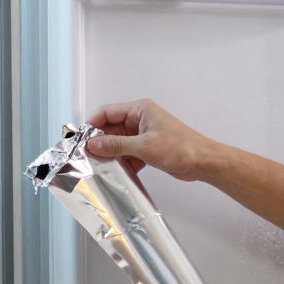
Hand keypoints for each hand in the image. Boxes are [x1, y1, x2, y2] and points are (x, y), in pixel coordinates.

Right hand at [84, 99, 220, 181]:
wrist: (203, 162)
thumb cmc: (180, 148)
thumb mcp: (144, 146)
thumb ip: (116, 145)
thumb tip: (92, 144)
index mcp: (139, 110)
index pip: (107, 112)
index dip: (92, 124)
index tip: (80, 139)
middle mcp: (140, 119)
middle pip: (111, 128)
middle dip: (99, 142)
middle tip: (86, 156)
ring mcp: (144, 134)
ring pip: (119, 142)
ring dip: (111, 154)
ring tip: (98, 167)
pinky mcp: (148, 148)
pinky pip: (128, 153)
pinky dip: (123, 162)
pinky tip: (116, 173)